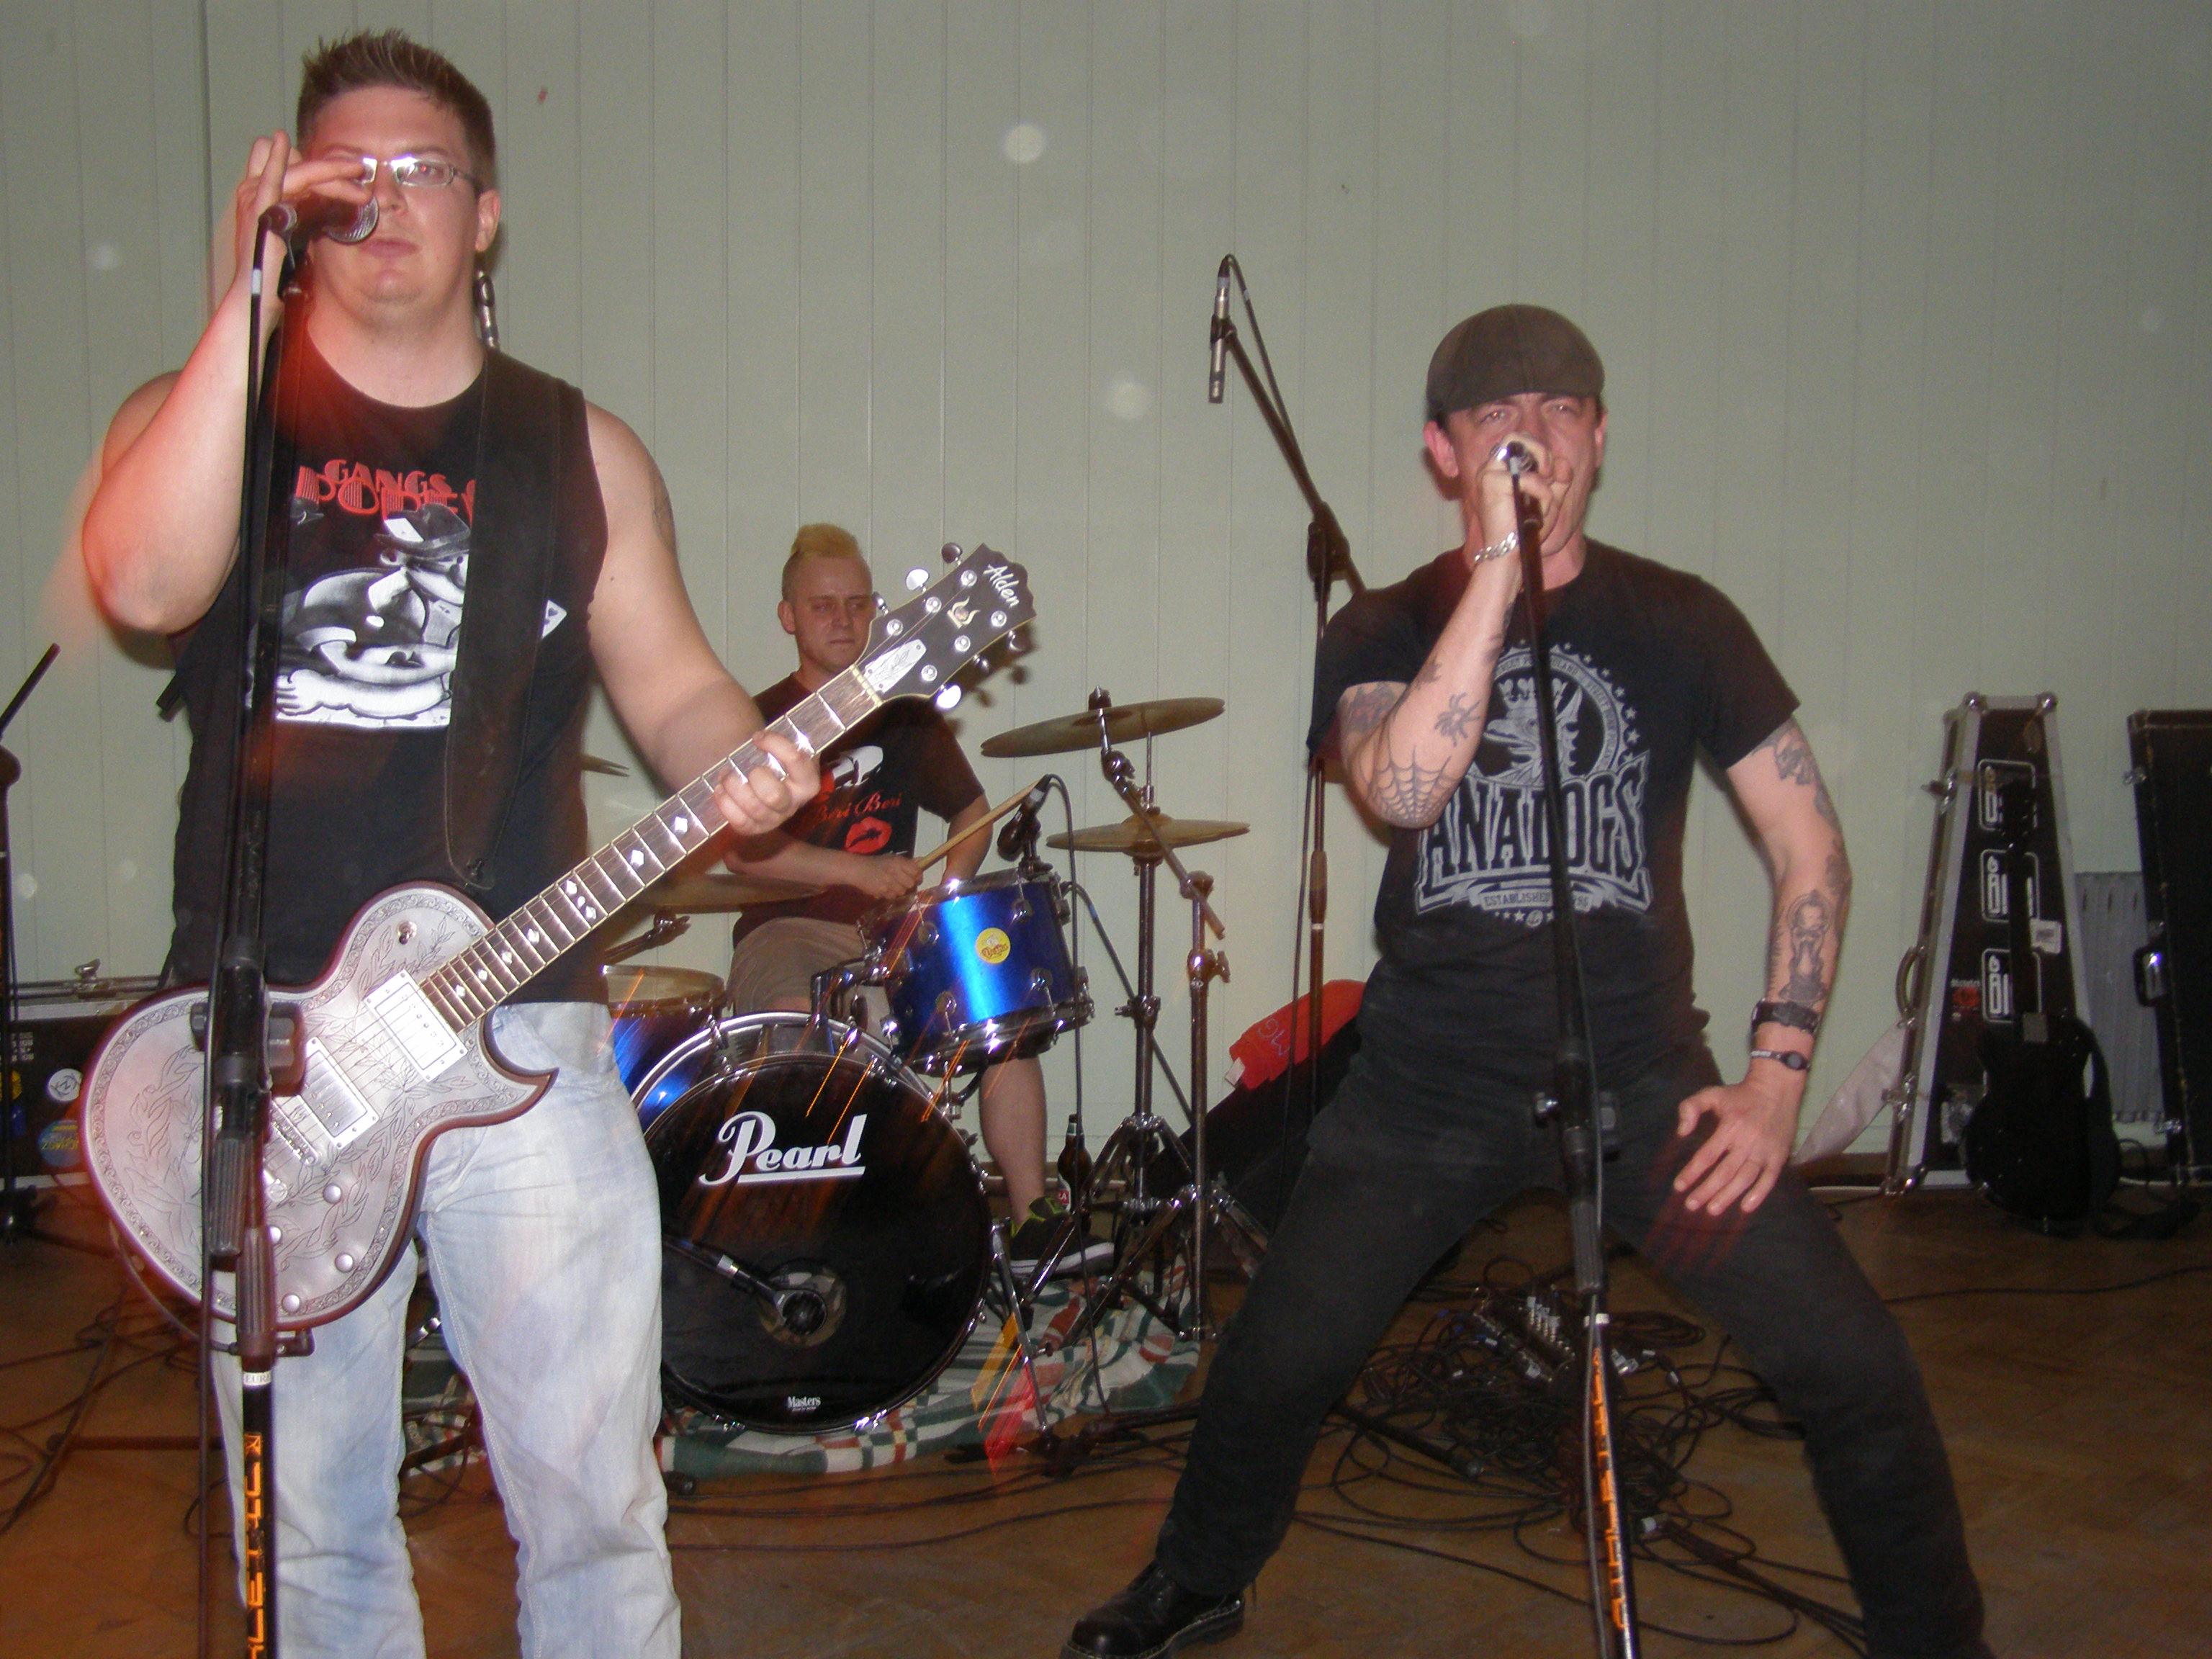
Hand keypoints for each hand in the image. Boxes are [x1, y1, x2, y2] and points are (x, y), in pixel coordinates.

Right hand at [210, 133, 374, 313]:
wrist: (254, 294)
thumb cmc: (275, 270)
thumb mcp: (292, 234)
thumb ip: (302, 213)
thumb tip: (325, 201)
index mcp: (261, 194)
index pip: (288, 163)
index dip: (315, 164)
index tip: (345, 173)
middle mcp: (254, 190)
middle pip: (298, 164)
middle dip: (332, 168)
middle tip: (360, 172)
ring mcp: (255, 198)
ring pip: (299, 172)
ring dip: (332, 173)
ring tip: (360, 182)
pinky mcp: (259, 210)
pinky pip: (270, 178)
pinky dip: (278, 160)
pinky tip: (283, 142)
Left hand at [710, 732, 818, 834]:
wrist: (759, 778)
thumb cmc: (770, 759)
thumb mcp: (781, 747)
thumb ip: (779, 739)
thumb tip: (761, 732)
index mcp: (807, 781)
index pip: (796, 761)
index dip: (774, 744)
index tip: (757, 737)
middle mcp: (794, 803)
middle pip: (774, 795)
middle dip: (754, 776)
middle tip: (743, 765)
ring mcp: (774, 819)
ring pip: (753, 808)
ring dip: (734, 787)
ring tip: (725, 773)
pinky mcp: (755, 828)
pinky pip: (740, 821)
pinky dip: (726, 803)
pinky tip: (720, 790)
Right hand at [844, 855, 923, 902]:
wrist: (858, 869)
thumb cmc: (876, 863)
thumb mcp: (892, 858)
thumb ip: (907, 862)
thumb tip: (921, 861)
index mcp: (897, 862)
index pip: (916, 871)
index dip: (918, 875)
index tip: (916, 876)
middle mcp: (894, 872)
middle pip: (911, 884)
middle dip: (908, 884)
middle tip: (903, 881)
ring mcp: (888, 883)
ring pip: (902, 892)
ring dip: (899, 890)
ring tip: (892, 884)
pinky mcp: (882, 892)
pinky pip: (892, 896)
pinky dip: (890, 894)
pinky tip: (885, 888)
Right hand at [1467, 432, 1549, 559]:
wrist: (1509, 553)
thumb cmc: (1524, 530)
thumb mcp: (1549, 500)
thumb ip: (1559, 479)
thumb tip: (1562, 463)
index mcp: (1501, 471)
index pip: (1521, 443)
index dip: (1542, 452)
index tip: (1552, 475)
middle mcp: (1491, 468)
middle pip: (1516, 435)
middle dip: (1541, 450)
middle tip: (1549, 473)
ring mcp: (1488, 473)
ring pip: (1517, 443)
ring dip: (1542, 462)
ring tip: (1546, 487)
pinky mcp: (1491, 482)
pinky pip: (1528, 477)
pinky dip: (1542, 493)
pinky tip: (1539, 511)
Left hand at [1671, 1071, 1800, 1214]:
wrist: (1777, 1088)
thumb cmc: (1741, 1094)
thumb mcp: (1711, 1093)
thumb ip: (1691, 1108)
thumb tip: (1681, 1132)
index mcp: (1730, 1126)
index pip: (1707, 1155)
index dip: (1692, 1172)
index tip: (1679, 1186)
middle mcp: (1748, 1141)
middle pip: (1724, 1172)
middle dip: (1706, 1191)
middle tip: (1691, 1205)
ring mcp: (1765, 1150)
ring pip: (1745, 1178)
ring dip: (1728, 1196)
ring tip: (1712, 1210)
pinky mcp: (1779, 1155)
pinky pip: (1769, 1179)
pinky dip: (1758, 1194)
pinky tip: (1745, 1207)